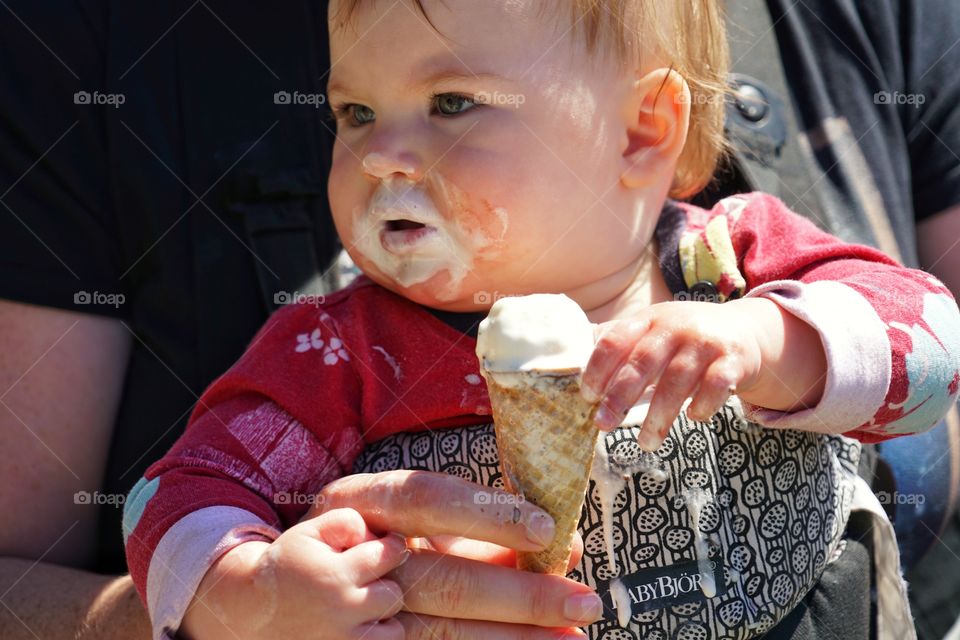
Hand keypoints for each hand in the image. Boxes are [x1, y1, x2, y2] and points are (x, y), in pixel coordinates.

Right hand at [181, 508, 409, 639]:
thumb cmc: (286, 565)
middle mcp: (342, 611)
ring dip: (385, 616)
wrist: (251, 610)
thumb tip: (377, 534)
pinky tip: (363, 623)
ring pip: (394, 631)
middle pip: (395, 595)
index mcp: (336, 574)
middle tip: (371, 578)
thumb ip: (345, 521)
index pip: (390, 555)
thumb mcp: (308, 532)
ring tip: (367, 605)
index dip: (392, 546)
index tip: (386, 547)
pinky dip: (377, 637)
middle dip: (387, 583)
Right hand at [309, 471, 599, 638]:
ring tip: (568, 638)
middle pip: (440, 577)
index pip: (425, 498)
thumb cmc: (349, 541)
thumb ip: (471, 528)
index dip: (485, 513)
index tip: (546, 528)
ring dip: (510, 638)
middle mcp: (351, 556)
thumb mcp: (396, 517)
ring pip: (438, 630)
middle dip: (519, 593)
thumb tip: (556, 539)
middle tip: (582, 601)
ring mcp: (350, 612)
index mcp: (358, 501)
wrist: (266, 595)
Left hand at [582, 299, 765, 449]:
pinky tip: (692, 419)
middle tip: (604, 424)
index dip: (598, 368)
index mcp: (648, 320)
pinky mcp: (733, 361)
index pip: (615, 340)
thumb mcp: (651, 329)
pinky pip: (715, 388)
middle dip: (620, 396)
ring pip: (676, 382)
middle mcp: (675, 328)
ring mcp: (705, 344)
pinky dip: (701, 407)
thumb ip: (618, 339)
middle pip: (642, 363)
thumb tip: (572, 353)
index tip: (588, 396)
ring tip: (645, 443)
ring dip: (658, 417)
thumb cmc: (683, 338)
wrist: (744, 331)